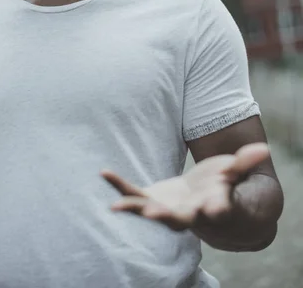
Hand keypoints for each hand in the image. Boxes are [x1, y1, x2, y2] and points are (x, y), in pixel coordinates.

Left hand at [101, 142, 269, 230]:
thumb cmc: (223, 187)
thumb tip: (263, 147)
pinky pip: (133, 195)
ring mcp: (167, 210)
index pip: (216, 211)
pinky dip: (119, 186)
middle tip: (152, 215)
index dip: (215, 209)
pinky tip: (104, 173)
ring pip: (149, 211)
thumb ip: (244, 162)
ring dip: (134, 208)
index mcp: (211, 207)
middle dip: (165, 218)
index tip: (214, 207)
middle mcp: (188, 214)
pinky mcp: (151, 200)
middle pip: (177, 220)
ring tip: (116, 205)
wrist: (206, 204)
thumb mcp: (234, 173)